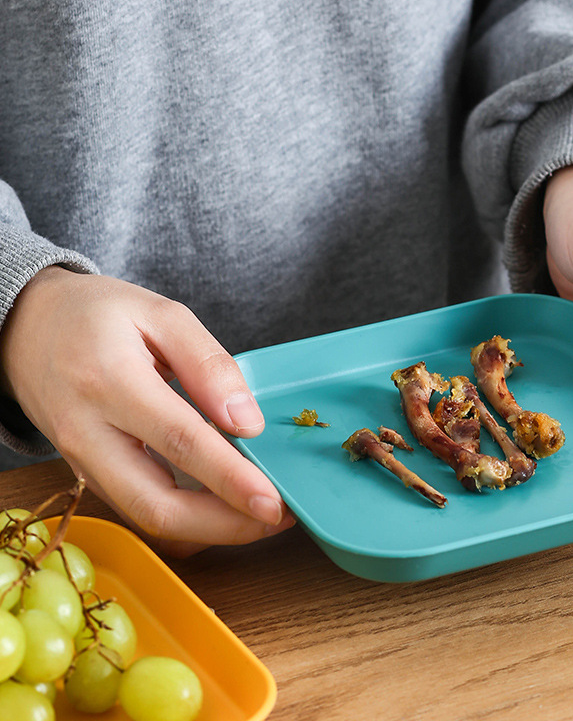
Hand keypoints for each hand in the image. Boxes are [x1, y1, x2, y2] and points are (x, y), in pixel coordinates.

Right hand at [0, 267, 293, 553]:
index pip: (179, 441)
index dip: (230, 479)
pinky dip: (187, 516)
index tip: (274, 501)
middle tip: (279, 518)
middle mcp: (88, 433)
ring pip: (147, 516)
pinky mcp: (87, 473)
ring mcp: (82, 461)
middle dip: (224, 524)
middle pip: (157, 504)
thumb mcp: (161, 313)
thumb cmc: (97, 315)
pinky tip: (224, 505)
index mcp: (109, 381)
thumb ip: (209, 364)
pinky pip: (139, 507)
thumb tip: (248, 422)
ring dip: (210, 527)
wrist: (26, 327)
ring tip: (262, 516)